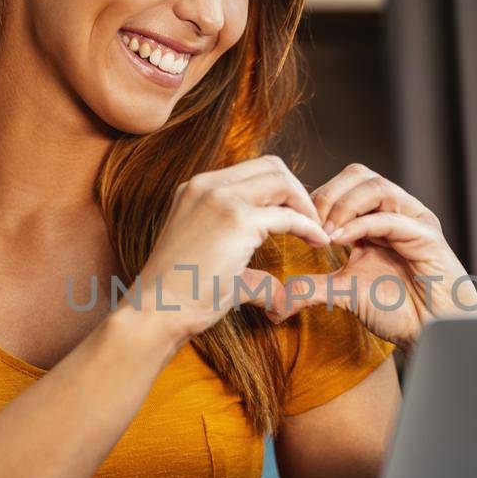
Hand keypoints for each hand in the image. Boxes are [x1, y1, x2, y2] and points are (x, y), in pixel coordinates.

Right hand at [132, 154, 329, 345]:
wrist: (157, 310)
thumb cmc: (180, 296)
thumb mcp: (214, 265)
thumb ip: (248, 270)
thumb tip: (277, 294)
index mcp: (196, 189)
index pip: (252, 171)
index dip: (282, 189)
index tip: (296, 216)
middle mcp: (207, 185)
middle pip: (271, 166)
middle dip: (298, 191)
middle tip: (313, 221)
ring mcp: (220, 199)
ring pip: (281, 181)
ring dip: (305, 204)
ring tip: (317, 231)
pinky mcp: (237, 220)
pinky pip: (287, 215)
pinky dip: (308, 226)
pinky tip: (319, 242)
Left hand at [285, 163, 476, 348]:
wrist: (431, 331)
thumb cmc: (397, 309)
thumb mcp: (344, 292)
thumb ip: (312, 288)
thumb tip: (275, 303)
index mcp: (375, 218)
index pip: (343, 184)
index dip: (316, 197)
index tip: (296, 223)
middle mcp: (395, 212)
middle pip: (359, 175)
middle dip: (327, 195)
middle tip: (309, 223)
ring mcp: (413, 220)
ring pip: (376, 187)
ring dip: (344, 205)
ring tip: (326, 232)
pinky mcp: (427, 236)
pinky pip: (392, 217)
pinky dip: (362, 223)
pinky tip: (340, 240)